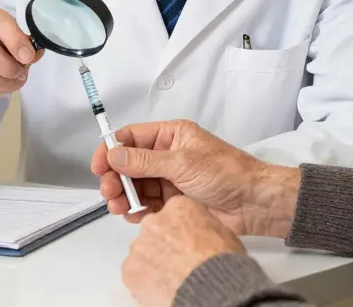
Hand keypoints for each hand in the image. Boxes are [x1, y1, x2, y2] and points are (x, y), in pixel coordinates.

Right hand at [91, 119, 301, 236]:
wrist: (254, 203)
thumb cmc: (226, 173)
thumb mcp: (183, 163)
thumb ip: (146, 161)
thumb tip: (114, 155)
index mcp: (171, 136)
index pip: (131, 137)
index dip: (111, 150)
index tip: (98, 166)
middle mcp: (167, 156)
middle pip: (129, 164)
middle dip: (115, 178)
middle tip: (109, 192)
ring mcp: (170, 180)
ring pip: (136, 186)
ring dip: (124, 196)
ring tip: (119, 208)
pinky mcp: (173, 202)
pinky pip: (147, 205)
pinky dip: (137, 210)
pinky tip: (134, 216)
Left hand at [122, 196, 245, 306]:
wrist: (210, 288)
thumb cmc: (219, 263)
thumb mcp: (222, 232)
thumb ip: (203, 226)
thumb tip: (202, 234)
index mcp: (179, 207)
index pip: (174, 213)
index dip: (180, 230)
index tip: (186, 241)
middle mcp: (155, 222)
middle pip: (155, 231)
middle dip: (164, 246)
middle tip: (179, 262)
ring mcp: (139, 245)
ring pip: (143, 253)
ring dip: (154, 264)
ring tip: (172, 278)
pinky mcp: (130, 269)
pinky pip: (134, 274)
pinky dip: (145, 282)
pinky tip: (163, 288)